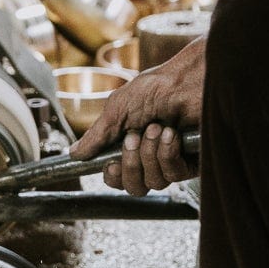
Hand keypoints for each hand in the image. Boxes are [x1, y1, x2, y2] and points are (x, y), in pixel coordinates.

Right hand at [69, 37, 205, 193]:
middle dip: (131, 164)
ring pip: (154, 182)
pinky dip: (167, 152)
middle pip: (134, 187)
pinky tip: (171, 134)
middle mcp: (151, 156)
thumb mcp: (118, 109)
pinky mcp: (193, 162)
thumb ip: (97, 135)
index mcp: (131, 145)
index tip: (111, 163)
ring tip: (157, 127)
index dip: (113, 176)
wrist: (186, 80)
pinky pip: (174, 174)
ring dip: (150, 154)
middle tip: (134, 137)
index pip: (118, 178)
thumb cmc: (156, 88)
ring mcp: (172, 161)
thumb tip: (74, 153)